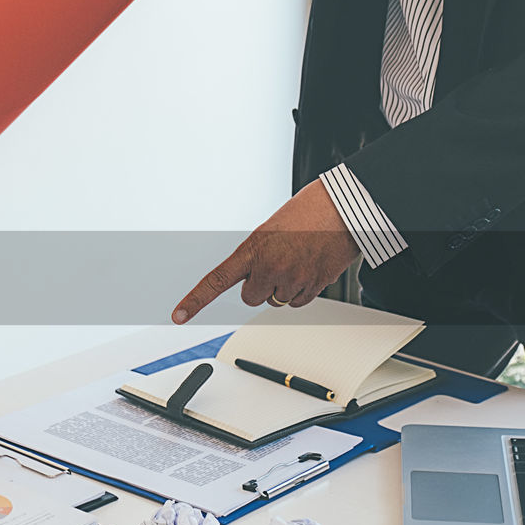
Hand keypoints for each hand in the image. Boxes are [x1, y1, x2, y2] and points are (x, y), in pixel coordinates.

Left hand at [171, 180, 360, 322]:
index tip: (178, 315)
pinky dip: (302, 289)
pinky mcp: (314, 287)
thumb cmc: (310, 211)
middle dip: (260, 285)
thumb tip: (252, 275)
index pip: (217, 280)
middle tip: (277, 262)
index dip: (195, 300)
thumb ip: (257, 254)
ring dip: (284, 286)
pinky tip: (310, 267)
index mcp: (253, 248)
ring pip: (277, 300)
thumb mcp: (272, 229)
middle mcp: (270, 267)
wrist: (346, 208)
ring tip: (299, 258)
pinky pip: (298, 302)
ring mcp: (292, 278)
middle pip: (251, 298)